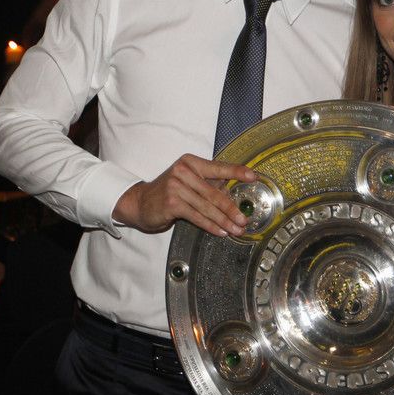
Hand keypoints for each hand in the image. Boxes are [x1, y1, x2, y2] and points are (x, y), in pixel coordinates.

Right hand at [113, 153, 257, 235]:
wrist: (140, 202)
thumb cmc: (168, 192)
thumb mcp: (189, 183)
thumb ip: (209, 185)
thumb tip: (232, 195)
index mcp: (191, 162)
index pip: (219, 167)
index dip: (237, 172)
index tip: (253, 177)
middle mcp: (183, 171)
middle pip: (215, 192)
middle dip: (232, 208)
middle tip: (245, 219)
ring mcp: (176, 186)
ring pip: (208, 206)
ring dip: (224, 220)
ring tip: (236, 229)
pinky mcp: (172, 203)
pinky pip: (197, 216)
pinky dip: (211, 225)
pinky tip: (220, 231)